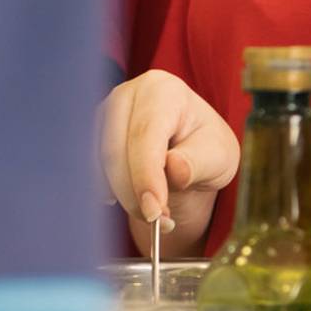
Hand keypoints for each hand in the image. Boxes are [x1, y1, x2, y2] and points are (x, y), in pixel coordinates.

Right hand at [99, 70, 239, 254]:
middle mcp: (126, 95)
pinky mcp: (92, 136)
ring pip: (100, 164)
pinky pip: (91, 171)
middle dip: (133, 193)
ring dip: (124, 196)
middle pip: (115, 150)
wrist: (189, 151)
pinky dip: (110, 193)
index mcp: (162, 90)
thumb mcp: (219, 156)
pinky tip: (134, 202)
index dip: (146, 175)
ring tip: (155, 214)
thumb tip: (175, 169)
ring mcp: (104, 115)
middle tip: (157, 220)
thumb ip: (199, 163)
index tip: (154, 210)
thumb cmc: (205, 147)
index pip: (145, 135)